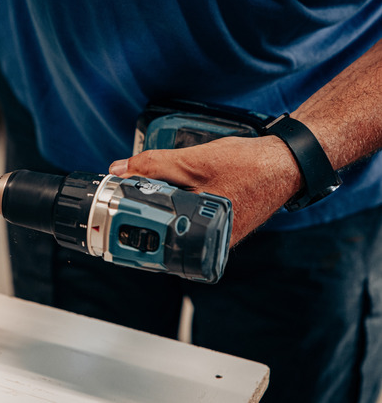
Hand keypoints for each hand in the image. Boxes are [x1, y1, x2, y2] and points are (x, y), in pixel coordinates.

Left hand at [109, 136, 302, 245]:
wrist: (287, 162)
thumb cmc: (248, 164)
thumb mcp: (193, 161)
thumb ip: (153, 166)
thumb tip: (120, 171)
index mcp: (203, 234)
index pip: (153, 235)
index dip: (132, 217)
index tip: (116, 203)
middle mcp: (211, 243)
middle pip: (163, 232)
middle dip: (145, 212)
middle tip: (135, 192)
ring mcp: (217, 236)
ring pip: (175, 225)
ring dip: (162, 208)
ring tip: (158, 189)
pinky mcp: (221, 227)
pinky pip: (191, 220)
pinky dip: (180, 206)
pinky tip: (177, 191)